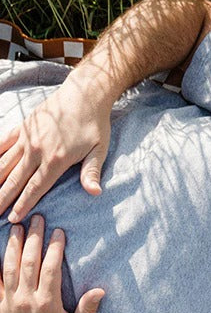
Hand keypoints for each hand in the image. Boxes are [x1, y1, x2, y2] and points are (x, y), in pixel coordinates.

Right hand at [0, 84, 110, 221]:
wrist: (84, 94)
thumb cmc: (95, 125)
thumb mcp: (99, 150)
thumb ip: (92, 172)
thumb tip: (95, 192)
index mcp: (56, 160)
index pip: (35, 188)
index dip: (23, 204)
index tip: (12, 218)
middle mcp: (36, 150)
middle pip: (15, 180)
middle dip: (3, 198)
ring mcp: (27, 138)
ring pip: (3, 164)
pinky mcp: (22, 127)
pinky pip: (2, 144)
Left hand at [0, 215, 103, 312]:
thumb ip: (88, 310)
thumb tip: (101, 290)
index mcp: (47, 304)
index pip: (51, 268)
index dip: (55, 248)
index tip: (59, 231)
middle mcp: (26, 301)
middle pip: (28, 262)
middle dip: (33, 238)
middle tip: (37, 219)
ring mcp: (9, 304)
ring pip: (8, 268)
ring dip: (12, 245)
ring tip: (16, 227)